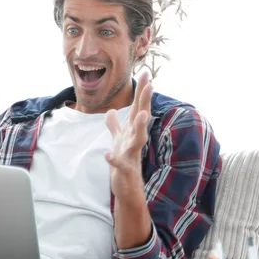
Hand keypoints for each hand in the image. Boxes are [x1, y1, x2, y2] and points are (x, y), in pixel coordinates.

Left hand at [104, 72, 152, 197]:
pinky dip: (114, 159)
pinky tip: (108, 155)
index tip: (145, 71)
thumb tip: (111, 111)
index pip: (137, 107)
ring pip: (138, 139)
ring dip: (140, 127)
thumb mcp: (118, 140)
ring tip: (143, 115)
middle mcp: (135, 139)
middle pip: (141, 117)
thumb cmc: (125, 161)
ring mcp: (131, 154)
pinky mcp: (124, 169)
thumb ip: (114, 125)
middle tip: (150, 83)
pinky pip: (120, 163)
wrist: (127, 187)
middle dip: (145, 101)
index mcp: (132, 131)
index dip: (141, 90)